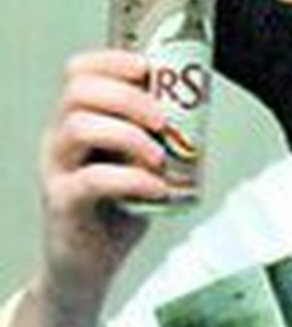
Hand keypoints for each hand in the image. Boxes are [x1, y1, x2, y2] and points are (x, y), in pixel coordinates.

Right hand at [35, 49, 167, 312]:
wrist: (89, 266)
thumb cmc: (117, 208)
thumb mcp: (140, 160)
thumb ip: (158, 133)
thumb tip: (200, 101)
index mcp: (77, 120)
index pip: (79, 71)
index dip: (114, 61)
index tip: (150, 70)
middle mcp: (59, 139)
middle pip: (79, 91)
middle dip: (129, 97)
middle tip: (163, 120)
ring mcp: (57, 169)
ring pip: (79, 127)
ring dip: (129, 135)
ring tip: (159, 157)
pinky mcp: (62, 202)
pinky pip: (91, 179)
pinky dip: (131, 179)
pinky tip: (156, 188)